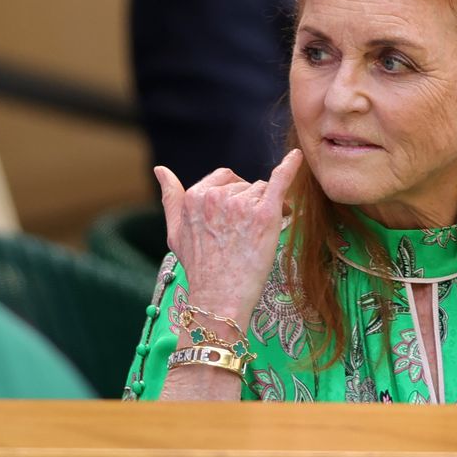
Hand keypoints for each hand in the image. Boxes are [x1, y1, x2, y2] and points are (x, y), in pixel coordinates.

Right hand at [154, 149, 302, 326]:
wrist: (219, 299)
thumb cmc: (200, 268)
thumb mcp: (176, 232)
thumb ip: (170, 198)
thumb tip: (160, 170)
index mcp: (195, 196)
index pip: (225, 178)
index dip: (235, 194)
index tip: (237, 217)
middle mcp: (216, 196)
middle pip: (246, 185)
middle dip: (251, 202)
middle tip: (249, 231)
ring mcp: (241, 205)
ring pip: (263, 192)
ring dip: (266, 208)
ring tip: (260, 235)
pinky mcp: (265, 215)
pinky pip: (280, 182)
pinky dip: (290, 168)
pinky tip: (297, 158)